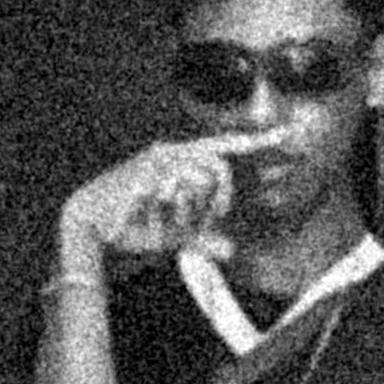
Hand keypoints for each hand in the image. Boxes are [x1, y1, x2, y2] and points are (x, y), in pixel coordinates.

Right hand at [55, 133, 278, 270]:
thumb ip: (205, 238)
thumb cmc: (135, 227)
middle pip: (220, 168)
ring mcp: (158, 159)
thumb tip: (232, 249)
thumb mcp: (177, 235)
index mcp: (182, 159)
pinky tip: (150, 217)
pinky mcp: (146, 172)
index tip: (290, 134)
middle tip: (207, 221)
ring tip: (166, 221)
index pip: (226, 146)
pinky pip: (176, 192)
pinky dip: (169, 212)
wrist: (93, 228)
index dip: (259, 141)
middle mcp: (172, 151)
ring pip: (200, 180)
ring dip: (189, 211)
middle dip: (219, 200)